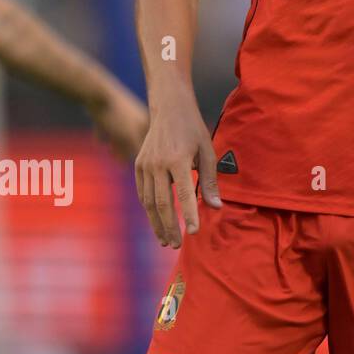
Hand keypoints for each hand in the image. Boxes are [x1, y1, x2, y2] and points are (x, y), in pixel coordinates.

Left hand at [86, 81, 149, 162]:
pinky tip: (99, 140)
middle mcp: (138, 117)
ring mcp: (123, 114)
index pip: (150, 144)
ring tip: (112, 152)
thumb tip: (146, 164)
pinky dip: (104, 133)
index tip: (136, 164)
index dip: (144, 155)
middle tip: (122, 161)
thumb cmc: (117, 117)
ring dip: (117, 143)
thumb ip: (137, 151)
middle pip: (135, 138)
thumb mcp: (129, 137)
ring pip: (121, 133)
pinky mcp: (107, 111)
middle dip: (129, 150)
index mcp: (147, 123)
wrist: (97, 95)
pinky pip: (107, 126)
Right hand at [134, 95, 220, 248]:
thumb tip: (215, 207)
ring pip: (148, 202)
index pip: (183, 194)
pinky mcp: (138, 165)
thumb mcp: (208, 151)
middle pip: (161, 204)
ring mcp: (144, 165)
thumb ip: (210, 180)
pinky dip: (149, 210)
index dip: (188, 215)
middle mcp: (158, 164)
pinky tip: (157, 222)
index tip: (195, 232)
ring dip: (156, 223)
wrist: (169, 108)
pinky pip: (142, 193)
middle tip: (176, 245)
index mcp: (178, 160)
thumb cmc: (193, 130)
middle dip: (169, 227)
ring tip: (166, 240)